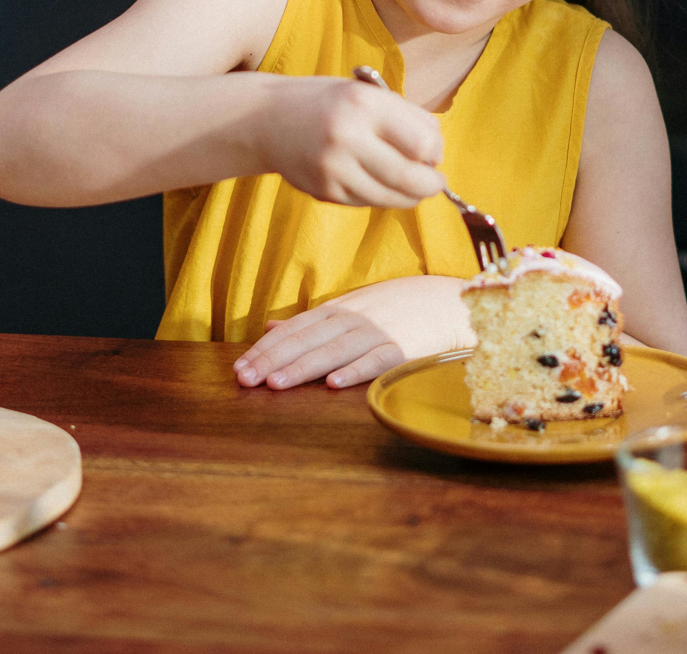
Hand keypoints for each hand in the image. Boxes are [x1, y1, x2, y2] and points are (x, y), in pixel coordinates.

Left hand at [233, 275, 473, 390]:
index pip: (294, 329)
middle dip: (273, 359)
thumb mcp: (350, 307)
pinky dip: (355, 371)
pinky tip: (334, 384)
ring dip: (303, 367)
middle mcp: (352, 318)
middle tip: (244, 379)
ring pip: (334, 351)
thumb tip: (270, 328)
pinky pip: (376, 361)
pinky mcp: (403, 349)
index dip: (266, 348)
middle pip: (307, 340)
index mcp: (337, 310)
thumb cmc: (395, 307)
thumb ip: (310, 321)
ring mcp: (377, 332)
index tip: (239, 367)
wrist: (448, 302)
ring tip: (276, 383)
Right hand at [256, 76, 445, 207]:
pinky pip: (367, 202)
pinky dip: (382, 197)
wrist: (267, 119)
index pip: (422, 143)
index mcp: (364, 104)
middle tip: (436, 182)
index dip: (435, 153)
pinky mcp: (324, 191)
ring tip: (413, 186)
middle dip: (431, 185)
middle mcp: (347, 136)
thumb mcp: (367, 93)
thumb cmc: (328, 103)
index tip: (433, 152)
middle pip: (410, 178)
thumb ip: (406, 117)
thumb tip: (437, 151)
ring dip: (410, 196)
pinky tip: (380, 184)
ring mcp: (333, 168)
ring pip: (390, 197)